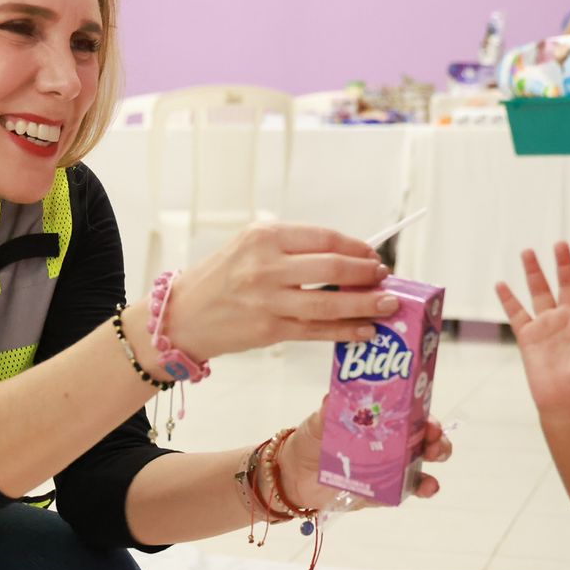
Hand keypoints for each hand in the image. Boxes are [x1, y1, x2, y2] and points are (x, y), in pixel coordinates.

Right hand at [163, 224, 393, 360]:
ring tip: (388, 305)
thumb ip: (291, 247)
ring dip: (365, 305)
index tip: (372, 256)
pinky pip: (316, 331)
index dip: (356, 248)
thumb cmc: (219, 278)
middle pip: (332, 269)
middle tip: (386, 279)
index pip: (324, 238)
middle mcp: (266, 266)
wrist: (182, 315)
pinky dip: (345, 331)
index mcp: (264, 237)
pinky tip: (364, 330)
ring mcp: (268, 300)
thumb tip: (344, 256)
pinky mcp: (269, 330)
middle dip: (367, 274)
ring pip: (329, 304)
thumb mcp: (249, 246)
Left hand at [276, 402, 450, 510]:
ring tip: (436, 455)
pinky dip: (424, 487)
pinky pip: (409, 490)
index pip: (409, 411)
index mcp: (379, 420)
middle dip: (436, 434)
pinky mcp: (386, 492)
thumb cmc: (311, 441)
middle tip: (433, 436)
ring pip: (423, 462)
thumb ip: (329, 410)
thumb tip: (333, 395)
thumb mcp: (318, 421)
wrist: (294, 475)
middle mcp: (391, 442)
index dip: (422, 410)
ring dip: (437, 456)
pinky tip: (429, 486)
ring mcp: (391, 468)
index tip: (426, 413)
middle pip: (424, 436)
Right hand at [497, 243, 569, 420]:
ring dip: (535, 273)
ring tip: (528, 252)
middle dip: (564, 264)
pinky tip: (501, 284)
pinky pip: (517, 313)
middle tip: (560, 244)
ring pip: (540, 293)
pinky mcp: (530, 337)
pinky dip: (508, 299)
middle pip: (568, 284)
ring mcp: (549, 327)